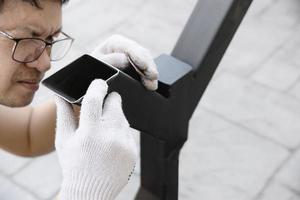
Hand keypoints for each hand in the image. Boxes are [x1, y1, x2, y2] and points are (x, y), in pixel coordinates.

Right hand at [55, 79, 137, 199]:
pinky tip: (111, 144)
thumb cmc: (74, 165)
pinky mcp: (133, 151)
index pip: (95, 99)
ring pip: (123, 117)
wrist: (92, 191)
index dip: (98, 86)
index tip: (100, 83)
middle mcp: (110, 137)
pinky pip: (129, 132)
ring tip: (103, 133)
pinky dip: (120, 132)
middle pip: (116, 103)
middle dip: (109, 101)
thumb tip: (61, 95)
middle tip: (101, 109)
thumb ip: (64, 115)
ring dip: (114, 118)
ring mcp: (124, 145)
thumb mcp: (63, 141)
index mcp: (89, 133)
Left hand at [91, 34, 157, 90]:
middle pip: (142, 55)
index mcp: (115, 43)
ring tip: (153, 85)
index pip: (131, 48)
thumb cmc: (90, 69)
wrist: (88, 79)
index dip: (139, 57)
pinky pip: (146, 72)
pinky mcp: (137, 69)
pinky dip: (149, 79)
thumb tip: (125, 59)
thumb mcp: (96, 63)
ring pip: (147, 63)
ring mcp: (133, 58)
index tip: (144, 66)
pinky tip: (152, 86)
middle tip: (153, 77)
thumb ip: (109, 60)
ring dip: (151, 74)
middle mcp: (126, 48)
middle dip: (149, 66)